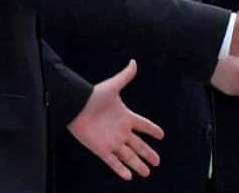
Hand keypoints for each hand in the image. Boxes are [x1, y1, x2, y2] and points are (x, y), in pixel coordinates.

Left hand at [68, 60, 164, 180]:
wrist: (76, 106)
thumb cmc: (94, 96)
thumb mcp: (112, 86)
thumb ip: (125, 76)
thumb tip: (133, 62)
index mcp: (125, 116)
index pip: (143, 125)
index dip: (152, 129)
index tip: (161, 135)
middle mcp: (120, 131)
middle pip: (138, 145)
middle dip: (148, 154)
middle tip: (157, 162)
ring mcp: (112, 141)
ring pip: (128, 156)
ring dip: (138, 164)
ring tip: (147, 172)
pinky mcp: (101, 149)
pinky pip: (113, 162)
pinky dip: (121, 169)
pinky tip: (129, 176)